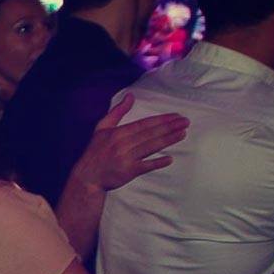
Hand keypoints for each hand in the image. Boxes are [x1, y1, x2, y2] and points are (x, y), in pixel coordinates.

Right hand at [71, 94, 189, 192]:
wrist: (87, 177)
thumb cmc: (95, 152)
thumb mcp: (102, 128)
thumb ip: (117, 112)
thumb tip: (130, 96)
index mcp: (118, 133)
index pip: (144, 124)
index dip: (161, 120)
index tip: (175, 116)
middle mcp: (123, 144)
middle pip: (150, 133)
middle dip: (170, 127)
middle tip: (186, 122)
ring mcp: (126, 158)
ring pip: (151, 147)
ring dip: (168, 140)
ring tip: (183, 134)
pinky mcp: (128, 172)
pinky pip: (146, 166)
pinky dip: (157, 163)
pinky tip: (170, 159)